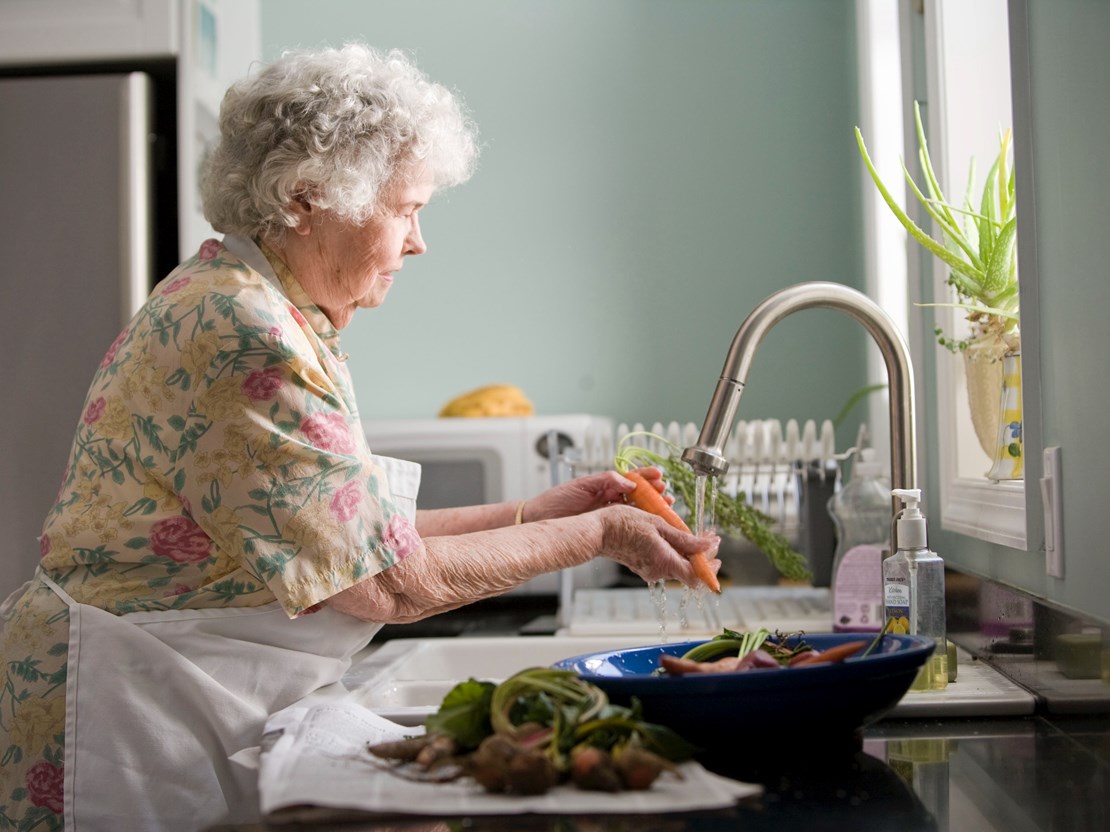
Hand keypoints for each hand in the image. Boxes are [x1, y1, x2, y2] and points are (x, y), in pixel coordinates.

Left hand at [524, 467, 672, 521]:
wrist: (540, 520)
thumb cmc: (556, 500)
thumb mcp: (581, 485)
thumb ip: (605, 481)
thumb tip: (629, 481)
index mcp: (604, 485)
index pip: (630, 478)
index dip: (646, 477)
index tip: (659, 476)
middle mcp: (609, 499)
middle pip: (638, 495)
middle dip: (654, 493)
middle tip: (666, 494)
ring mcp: (608, 514)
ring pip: (636, 510)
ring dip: (652, 508)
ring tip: (665, 506)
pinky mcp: (605, 529)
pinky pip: (627, 525)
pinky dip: (640, 524)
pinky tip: (650, 524)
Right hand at [594, 504, 720, 587]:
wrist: (597, 531)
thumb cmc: (623, 524)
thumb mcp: (658, 524)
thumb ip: (684, 538)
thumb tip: (706, 545)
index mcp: (664, 562)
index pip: (697, 576)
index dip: (710, 566)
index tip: (715, 547)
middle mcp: (658, 571)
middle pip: (689, 571)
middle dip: (703, 555)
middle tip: (709, 538)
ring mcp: (650, 570)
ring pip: (678, 566)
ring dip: (689, 552)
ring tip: (693, 534)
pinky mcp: (643, 566)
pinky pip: (665, 562)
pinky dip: (675, 552)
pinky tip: (675, 537)